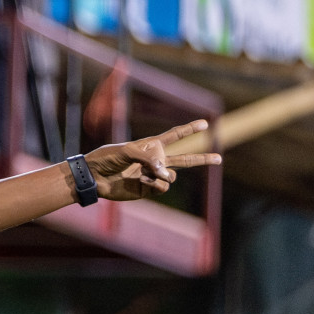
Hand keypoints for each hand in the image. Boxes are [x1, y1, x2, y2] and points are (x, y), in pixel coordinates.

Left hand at [85, 120, 220, 200]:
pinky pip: (163, 187)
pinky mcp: (148, 190)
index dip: (189, 129)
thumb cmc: (107, 158)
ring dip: (162, 174)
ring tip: (144, 173)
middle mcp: (155, 161)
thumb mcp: (127, 152)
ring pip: (172, 176)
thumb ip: (149, 159)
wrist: (94, 177)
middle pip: (184, 159)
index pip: (175, 136)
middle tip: (219, 158)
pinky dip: (156, 183)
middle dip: (202, 159)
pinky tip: (142, 181)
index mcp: (151, 146)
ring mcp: (153, 177)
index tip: (206, 124)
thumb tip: (166, 175)